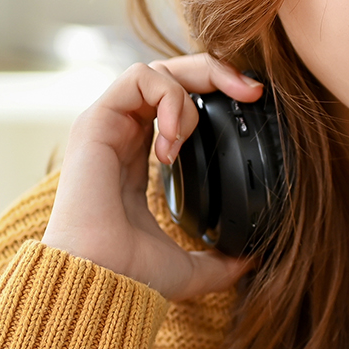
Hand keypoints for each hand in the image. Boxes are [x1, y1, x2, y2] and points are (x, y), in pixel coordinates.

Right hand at [43, 54, 260, 299]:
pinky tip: (172, 140)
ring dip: (189, 90)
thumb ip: (220, 260)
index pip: (178, 102)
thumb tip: (252, 262)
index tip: (251, 102)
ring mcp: (108, 124)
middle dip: (214, 72)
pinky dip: (167, 98)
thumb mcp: (189, 266)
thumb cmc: (130, 274)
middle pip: (171, 74)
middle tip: (249, 91)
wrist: (100, 279)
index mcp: (140, 156)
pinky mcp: (96, 121)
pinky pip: (138, 78)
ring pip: (156, 70)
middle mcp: (123, 133)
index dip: (215, 93)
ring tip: (189, 136)